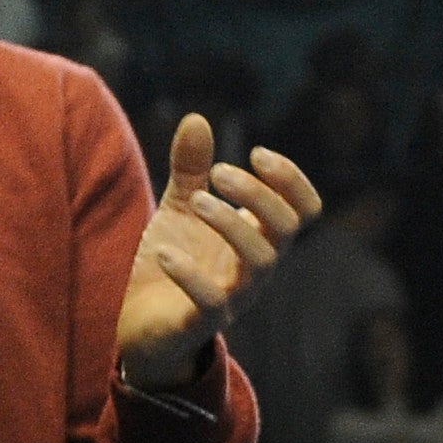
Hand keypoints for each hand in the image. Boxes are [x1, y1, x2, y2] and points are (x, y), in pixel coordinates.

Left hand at [114, 115, 318, 391]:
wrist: (139, 322)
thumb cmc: (173, 261)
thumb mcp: (180, 209)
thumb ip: (191, 169)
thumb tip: (197, 119)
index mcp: (259, 237)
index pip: (304, 210)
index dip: (292, 180)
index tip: (257, 153)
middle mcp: (256, 268)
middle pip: (286, 229)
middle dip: (258, 195)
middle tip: (218, 172)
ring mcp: (234, 297)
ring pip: (260, 262)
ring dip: (230, 224)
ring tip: (195, 200)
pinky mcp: (202, 323)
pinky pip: (213, 302)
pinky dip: (191, 275)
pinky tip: (164, 253)